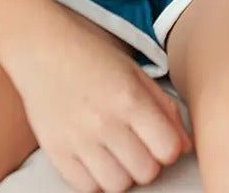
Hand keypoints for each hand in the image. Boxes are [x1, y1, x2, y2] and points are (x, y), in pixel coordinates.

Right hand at [13, 16, 190, 191]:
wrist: (42, 49)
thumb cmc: (93, 56)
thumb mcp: (136, 72)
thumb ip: (165, 108)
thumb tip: (186, 146)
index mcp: (130, 98)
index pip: (168, 149)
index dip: (170, 146)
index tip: (162, 137)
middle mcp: (105, 123)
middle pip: (146, 172)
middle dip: (149, 161)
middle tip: (139, 144)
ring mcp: (78, 141)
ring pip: (118, 186)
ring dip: (124, 173)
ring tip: (118, 152)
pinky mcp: (56, 153)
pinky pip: (87, 188)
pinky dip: (97, 179)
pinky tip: (97, 158)